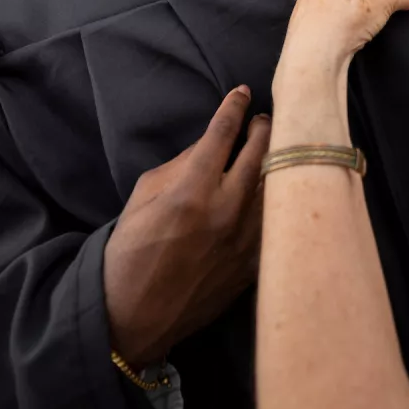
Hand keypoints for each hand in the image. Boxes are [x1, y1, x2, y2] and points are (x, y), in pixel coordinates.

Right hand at [103, 85, 270, 366]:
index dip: (234, 108)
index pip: (223, 134)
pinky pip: (276, 220)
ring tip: (275, 148)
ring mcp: (246, 239)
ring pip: (277, 185)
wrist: (136, 316)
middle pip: (260, 153)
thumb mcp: (142, 197)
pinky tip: (276, 189)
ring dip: (278, 161)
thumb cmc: (131, 252)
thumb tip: (209, 144)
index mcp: (193, 191)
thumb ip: (178, 165)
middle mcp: (226, 211)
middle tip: (263, 119)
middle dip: (264, 128)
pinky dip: (277, 199)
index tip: (242, 92)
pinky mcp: (255, 263)